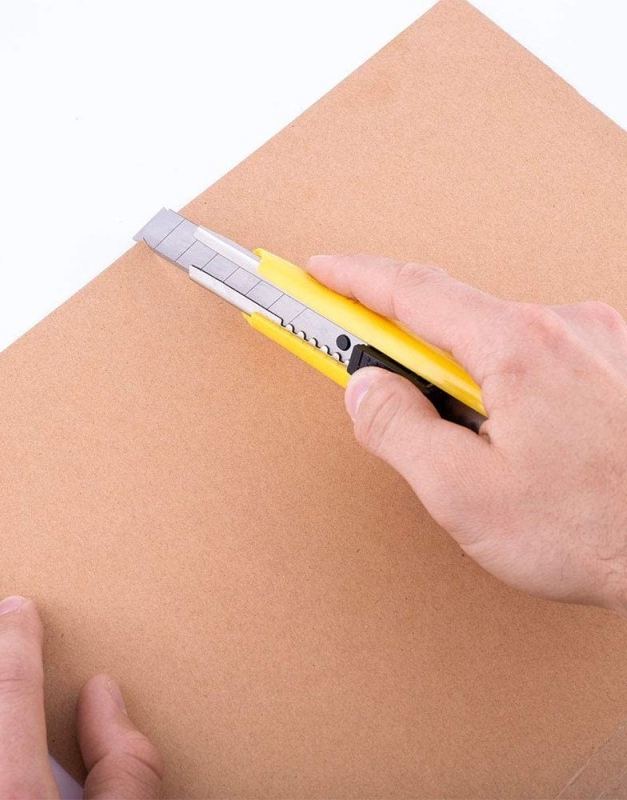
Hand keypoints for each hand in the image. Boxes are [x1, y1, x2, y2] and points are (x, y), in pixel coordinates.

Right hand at [308, 254, 626, 612]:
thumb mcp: (463, 493)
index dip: (354, 279)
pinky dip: (501, 384)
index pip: (412, 291)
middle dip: (407, 355)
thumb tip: (365, 388)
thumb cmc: (597, 531)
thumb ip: (397, 430)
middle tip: (380, 393)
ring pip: (492, 343)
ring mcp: (595, 339)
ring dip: (460, 381)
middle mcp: (561, 325)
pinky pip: (531, 355)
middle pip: (451, 320)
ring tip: (473, 451)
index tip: (319, 273)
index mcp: (517, 346)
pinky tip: (515, 440)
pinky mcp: (613, 360)